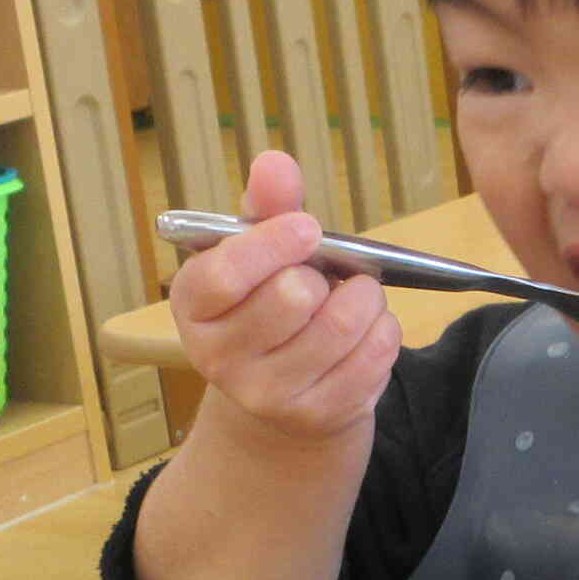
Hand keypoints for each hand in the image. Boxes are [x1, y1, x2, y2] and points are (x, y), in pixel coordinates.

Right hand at [168, 150, 399, 449]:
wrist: (282, 394)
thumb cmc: (271, 302)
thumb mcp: (261, 252)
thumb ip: (269, 206)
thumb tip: (274, 162)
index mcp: (194, 306)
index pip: (223, 274)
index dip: (271, 244)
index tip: (308, 228)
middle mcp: (220, 359)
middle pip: (293, 296)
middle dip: (326, 273)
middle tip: (327, 274)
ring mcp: (268, 396)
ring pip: (341, 325)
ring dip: (364, 298)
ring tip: (355, 296)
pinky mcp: (318, 417)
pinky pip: (374, 355)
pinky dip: (383, 331)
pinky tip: (367, 330)